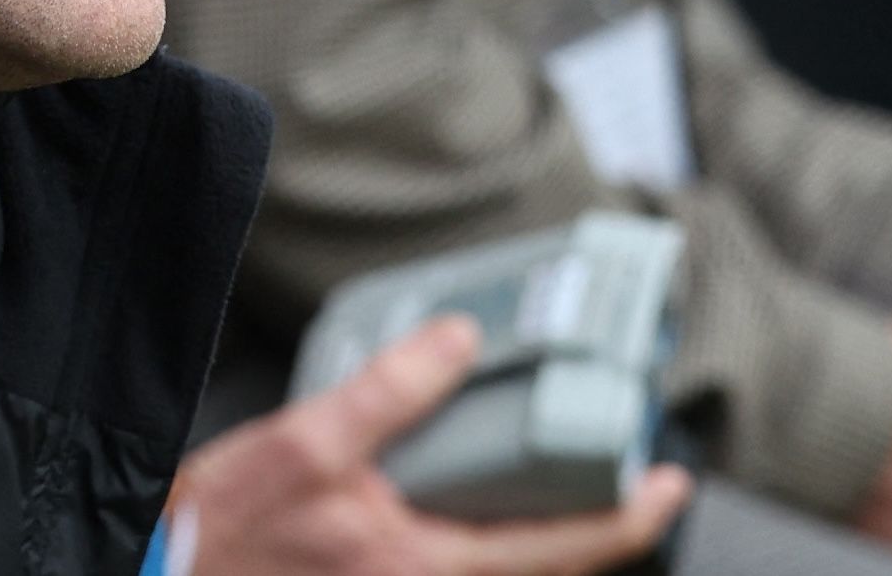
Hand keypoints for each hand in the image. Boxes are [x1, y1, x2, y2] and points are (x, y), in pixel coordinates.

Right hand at [176, 316, 692, 575]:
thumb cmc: (221, 532)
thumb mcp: (306, 444)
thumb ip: (389, 391)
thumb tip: (456, 339)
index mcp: (426, 566)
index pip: (565, 549)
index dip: (631, 514)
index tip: (670, 479)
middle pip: (542, 565)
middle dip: (594, 518)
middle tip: (628, 465)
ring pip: (501, 566)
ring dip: (542, 523)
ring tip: (560, 466)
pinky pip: (457, 563)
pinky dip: (488, 530)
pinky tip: (473, 489)